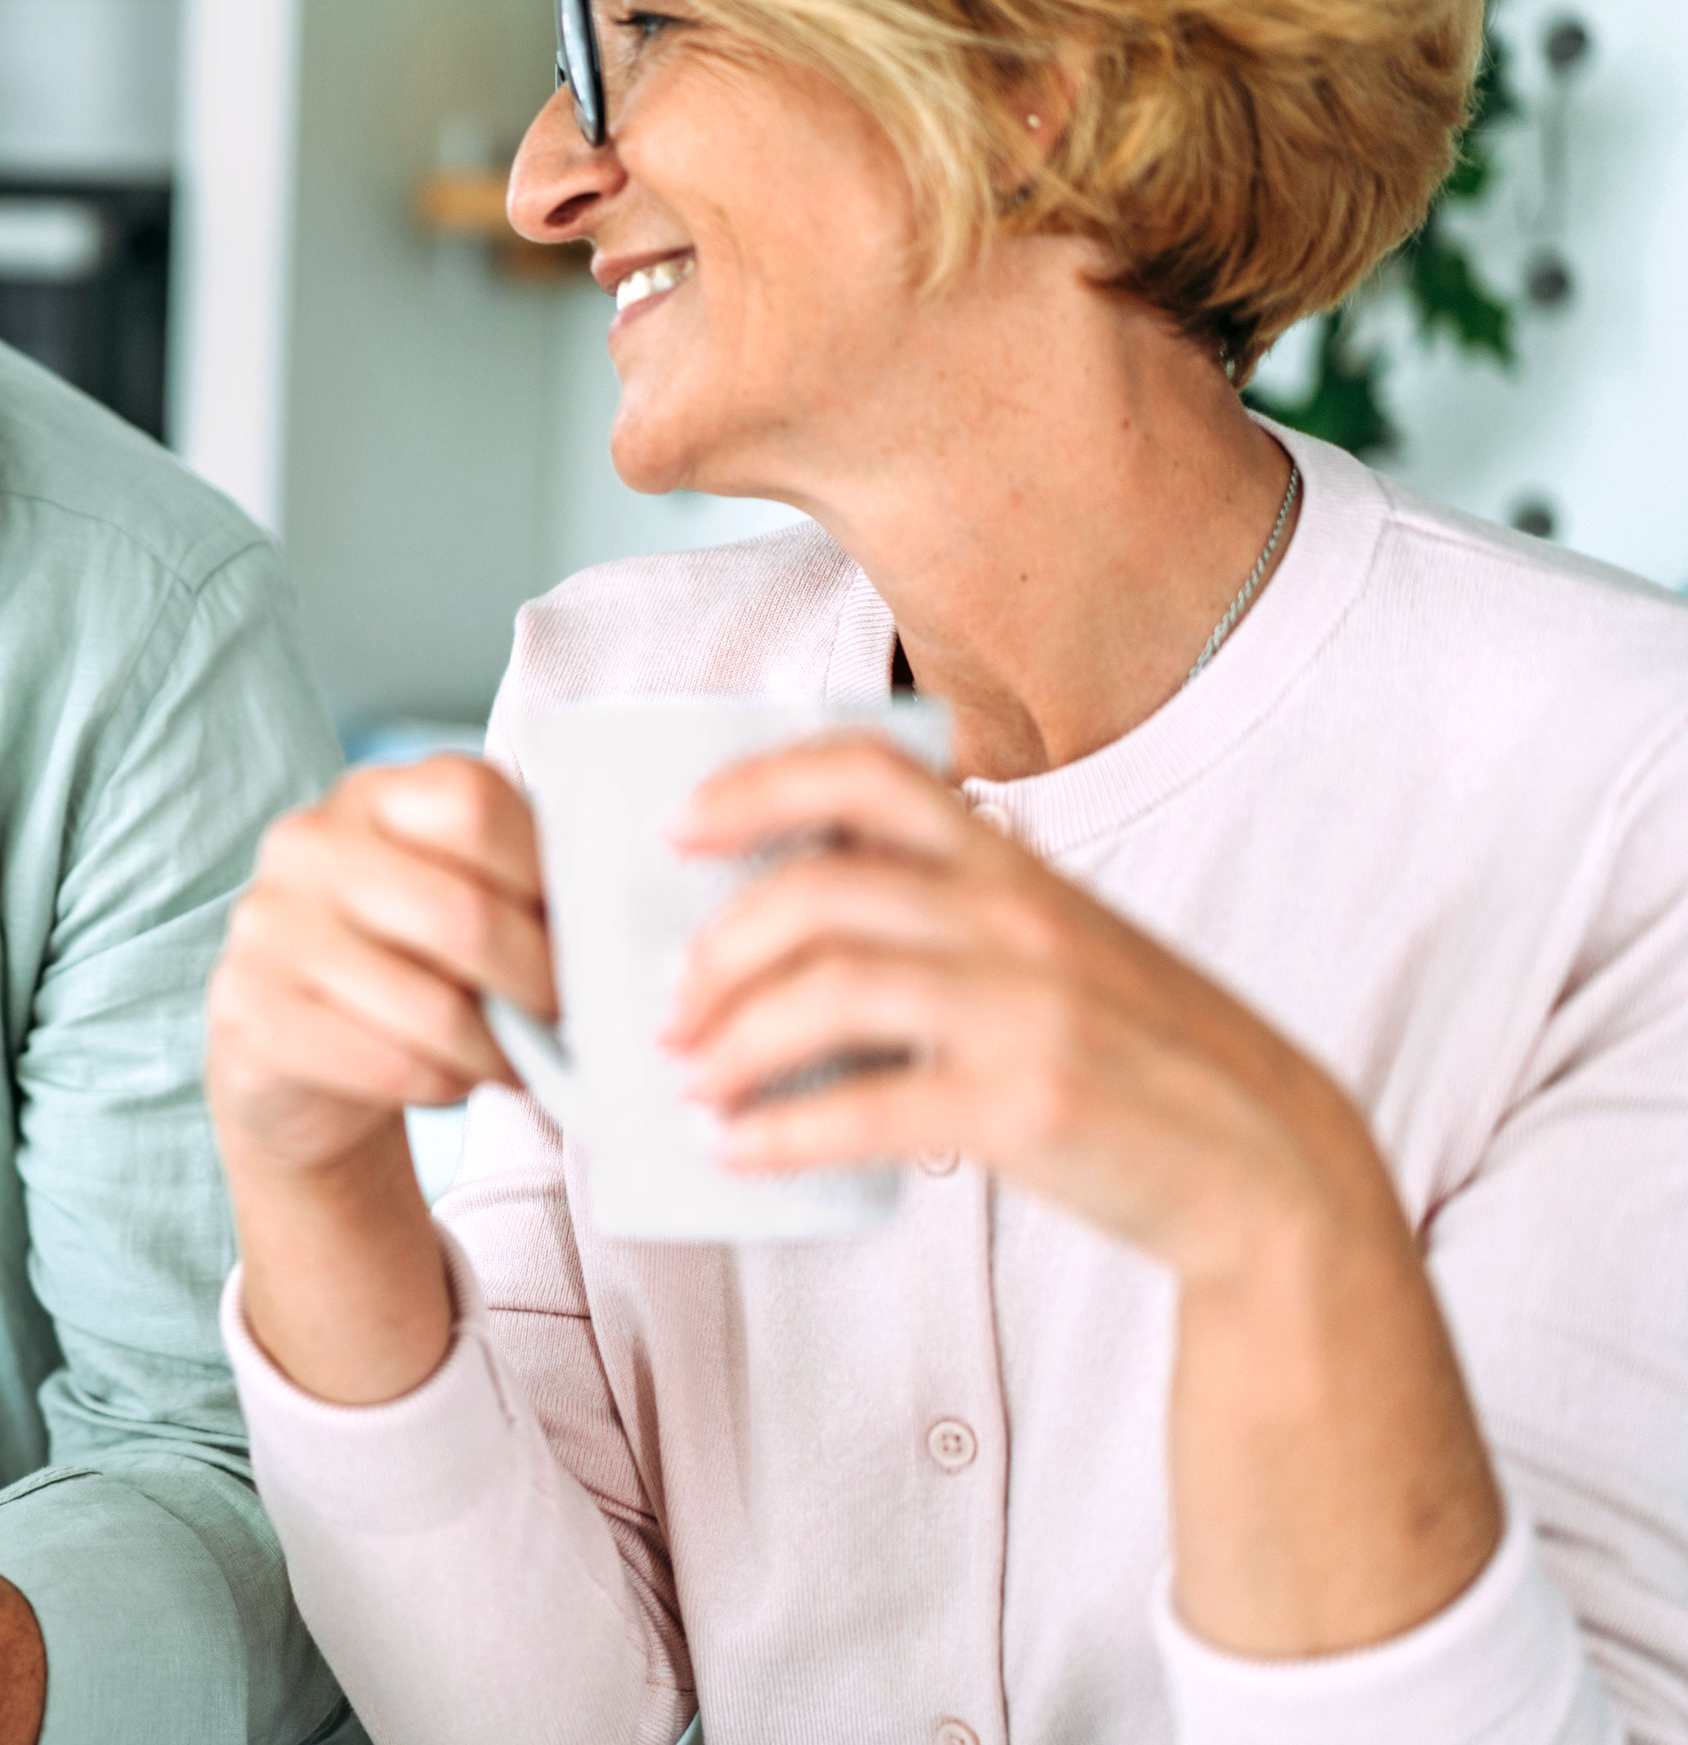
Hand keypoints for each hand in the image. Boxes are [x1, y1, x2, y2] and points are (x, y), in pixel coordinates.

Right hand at [205, 756, 555, 1178]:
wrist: (299, 1058)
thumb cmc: (407, 967)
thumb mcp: (458, 901)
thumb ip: (520, 889)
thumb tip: (608, 922)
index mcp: (373, 794)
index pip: (473, 802)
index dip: (543, 874)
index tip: (577, 929)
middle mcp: (308, 844)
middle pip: (462, 912)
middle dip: (537, 984)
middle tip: (564, 1019)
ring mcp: (267, 925)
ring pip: (430, 1006)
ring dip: (496, 1053)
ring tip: (516, 1065)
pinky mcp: (249, 1010)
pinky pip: (382, 1063)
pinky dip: (440, 1085)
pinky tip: (450, 1082)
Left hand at [662, 734, 1501, 1655]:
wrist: (1272, 1168)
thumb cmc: (1140, 1057)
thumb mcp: (1057, 949)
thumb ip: (950, 917)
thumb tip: (786, 929)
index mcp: (1016, 869)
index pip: (872, 772)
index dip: (756, 784)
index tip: (677, 825)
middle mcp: (1019, 919)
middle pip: (821, 889)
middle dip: (717, 948)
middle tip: (667, 1007)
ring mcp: (1027, 1010)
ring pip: (830, 990)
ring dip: (732, 1038)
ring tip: (688, 1082)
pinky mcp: (1030, 1107)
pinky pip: (868, 1109)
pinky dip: (781, 1132)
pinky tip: (735, 1152)